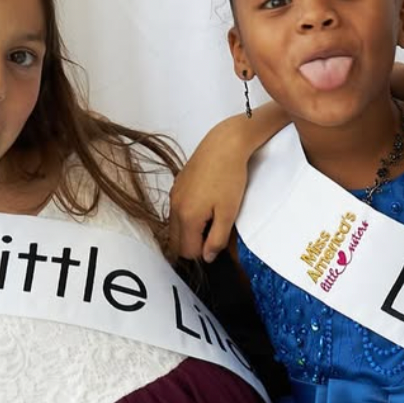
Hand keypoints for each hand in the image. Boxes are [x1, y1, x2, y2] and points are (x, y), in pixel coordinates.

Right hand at [168, 136, 248, 262]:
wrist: (224, 145)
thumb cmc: (229, 176)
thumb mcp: (229, 213)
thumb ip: (217, 239)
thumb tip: (207, 257)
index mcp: (187, 217)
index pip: (187, 251)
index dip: (202, 254)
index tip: (216, 244)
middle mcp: (175, 207)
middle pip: (176, 242)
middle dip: (192, 245)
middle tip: (213, 235)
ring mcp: (174, 196)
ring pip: (174, 227)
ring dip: (189, 232)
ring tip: (210, 220)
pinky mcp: (177, 186)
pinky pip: (176, 212)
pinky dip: (186, 218)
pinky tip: (204, 207)